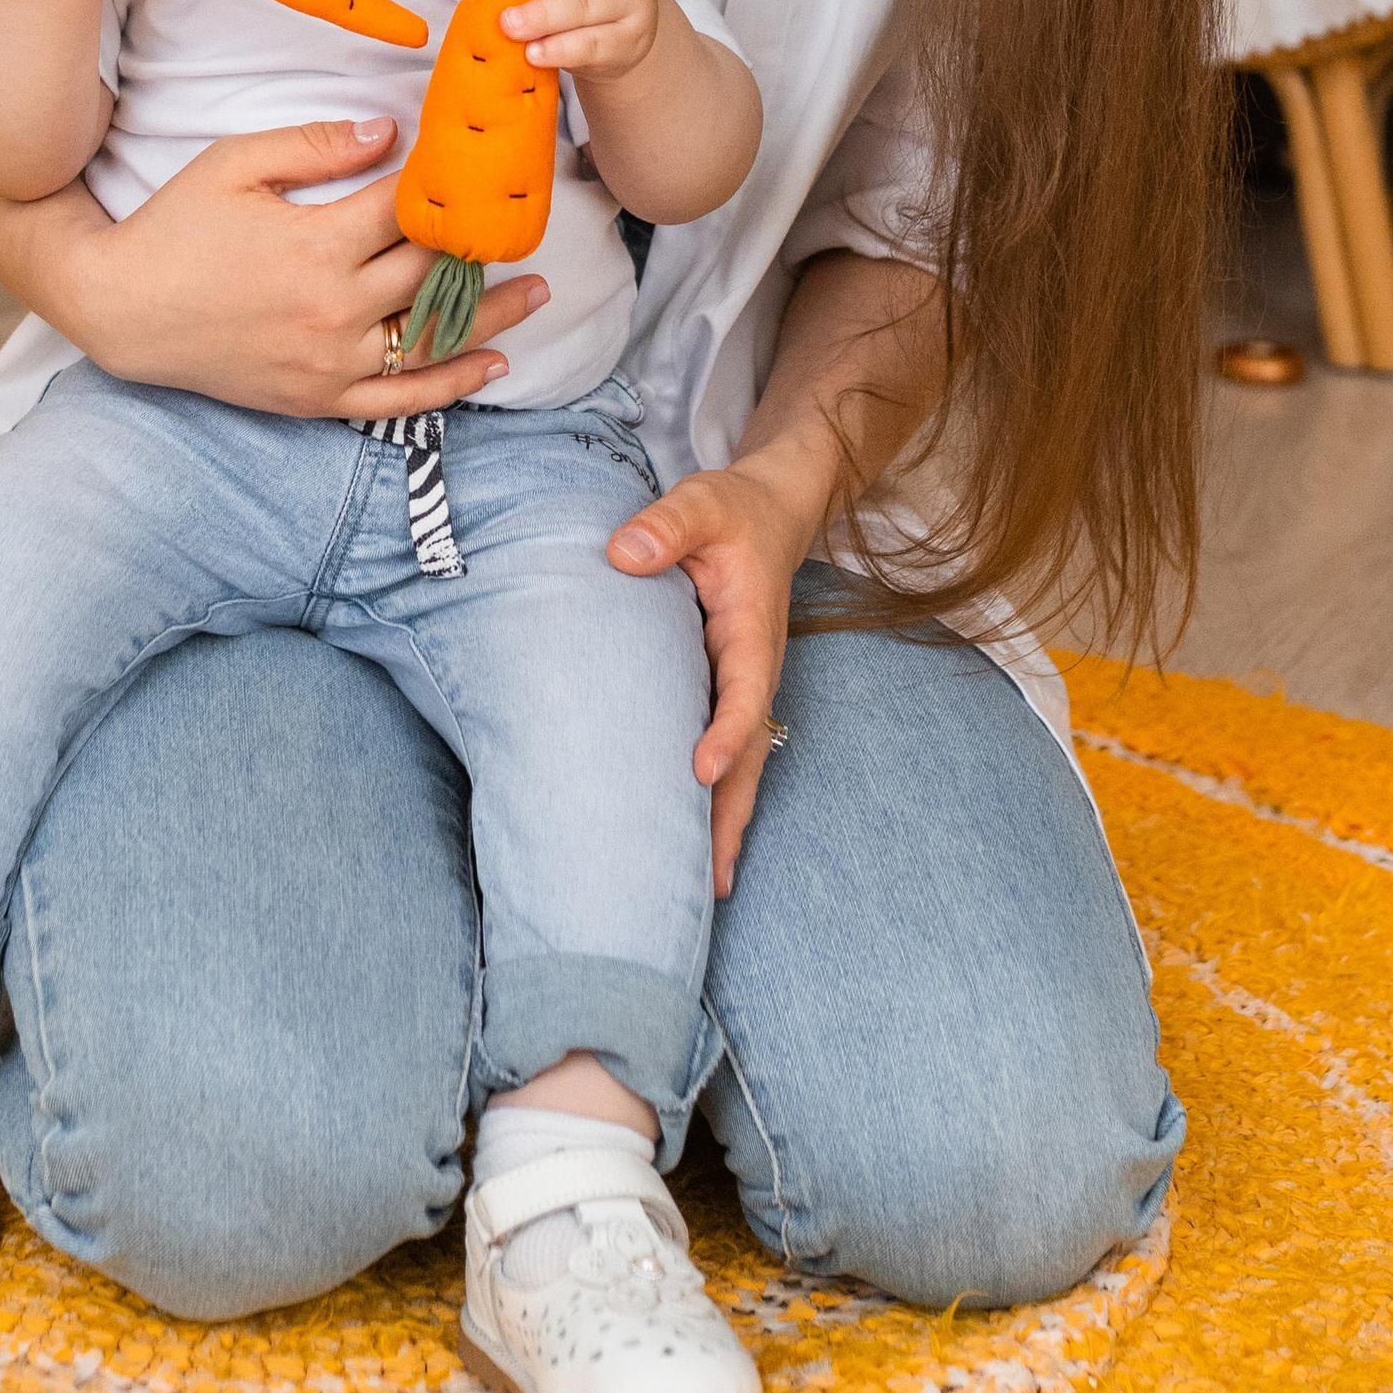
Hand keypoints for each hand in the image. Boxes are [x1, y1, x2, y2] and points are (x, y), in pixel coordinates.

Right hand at [45, 117, 549, 418]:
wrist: (120, 308)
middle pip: (432, 274)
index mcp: (315, 244)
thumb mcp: (235, 165)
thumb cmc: (174, 226)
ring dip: (493, 314)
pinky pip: (401, 400)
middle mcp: (332, 308)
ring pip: (433, 340)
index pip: (408, 211)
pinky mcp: (317, 398)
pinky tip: (495, 362)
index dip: (448, 188)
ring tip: (540, 291)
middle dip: (482, 246)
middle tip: (522, 224)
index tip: (480, 169)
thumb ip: (315, 145)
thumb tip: (390, 133)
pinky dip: (453, 384)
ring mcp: (328, 361)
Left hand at [607, 458, 814, 896]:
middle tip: (709, 879)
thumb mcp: (704, 502)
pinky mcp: (723, 690)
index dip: (727, 731)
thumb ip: (668, 524)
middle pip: (749, 754)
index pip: (744, 690)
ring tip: (704, 890)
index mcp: (752, 629)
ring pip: (739, 765)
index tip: (701, 769)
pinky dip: (711, 798)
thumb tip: (623, 553)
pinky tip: (686, 843)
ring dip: (722, 821)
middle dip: (730, 814)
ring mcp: (741, 686)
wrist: (769, 513)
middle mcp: (753, 670)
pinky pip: (722, 751)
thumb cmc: (733, 512)